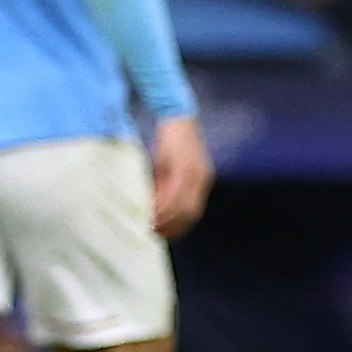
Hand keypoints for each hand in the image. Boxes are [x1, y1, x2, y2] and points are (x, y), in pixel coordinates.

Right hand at [147, 111, 215, 238]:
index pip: (193, 213)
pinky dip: (162, 204)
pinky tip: (151, 209)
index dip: (179, 227)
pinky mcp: (185, 166)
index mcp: (201, 181)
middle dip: (172, 227)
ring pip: (182, 205)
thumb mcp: (167, 167)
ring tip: (149, 225)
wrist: (177, 116)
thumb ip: (164, 186)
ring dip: (165, 218)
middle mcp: (202, 179)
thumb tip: (152, 205)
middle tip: (153, 234)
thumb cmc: (170, 142)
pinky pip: (175, 192)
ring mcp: (196, 173)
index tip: (164, 236)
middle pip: (190, 213)